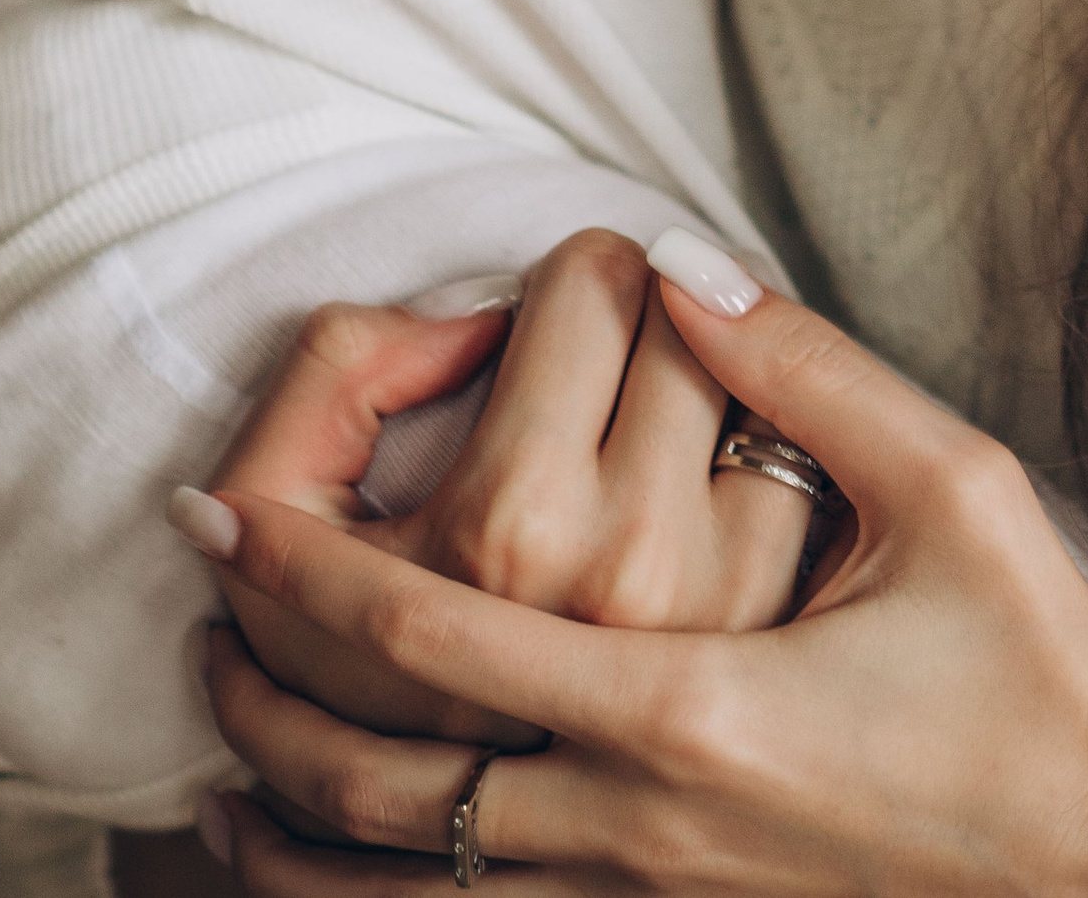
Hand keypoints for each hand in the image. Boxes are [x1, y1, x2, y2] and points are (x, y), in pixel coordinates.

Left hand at [193, 247, 1087, 897]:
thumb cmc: (1046, 684)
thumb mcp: (951, 495)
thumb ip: (806, 375)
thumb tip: (681, 278)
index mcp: (689, 714)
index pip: (441, 644)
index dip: (308, 575)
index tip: (220, 509)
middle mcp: (640, 833)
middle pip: (383, 783)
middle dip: (262, 703)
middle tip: (190, 619)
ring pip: (411, 892)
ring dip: (297, 825)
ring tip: (215, 763)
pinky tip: (341, 866)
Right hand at [199, 233, 815, 750]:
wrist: (398, 813)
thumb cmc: (332, 625)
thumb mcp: (282, 476)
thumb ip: (351, 356)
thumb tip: (486, 311)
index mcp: (511, 517)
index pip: (594, 275)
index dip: (561, 285)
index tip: (543, 335)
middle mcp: (626, 570)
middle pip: (690, 315)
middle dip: (642, 320)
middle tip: (599, 374)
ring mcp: (714, 616)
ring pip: (762, 389)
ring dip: (714, 390)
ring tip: (649, 436)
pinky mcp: (770, 647)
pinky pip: (805, 477)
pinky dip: (762, 464)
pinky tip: (700, 499)